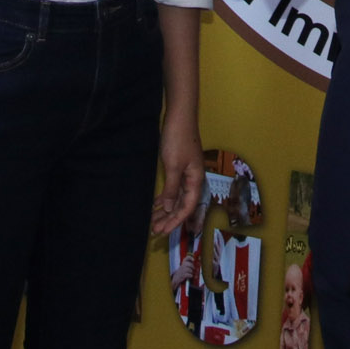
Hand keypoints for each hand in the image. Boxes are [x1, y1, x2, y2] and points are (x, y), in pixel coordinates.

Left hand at [153, 113, 203, 234]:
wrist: (179, 117)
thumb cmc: (178, 140)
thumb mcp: (173, 166)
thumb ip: (173, 189)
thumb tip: (171, 209)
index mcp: (195, 180)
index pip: (187, 207)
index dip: (176, 221)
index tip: (163, 231)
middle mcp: (192, 179)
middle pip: (182, 205)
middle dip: (169, 219)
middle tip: (155, 231)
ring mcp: (185, 173)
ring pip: (176, 198)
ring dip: (166, 210)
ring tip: (153, 221)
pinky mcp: (178, 168)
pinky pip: (172, 189)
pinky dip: (165, 198)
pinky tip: (156, 205)